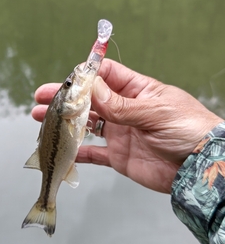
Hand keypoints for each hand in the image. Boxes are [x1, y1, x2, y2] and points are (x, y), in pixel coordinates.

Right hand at [32, 59, 222, 192]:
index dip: (85, 74)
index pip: (106, 75)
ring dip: (65, 122)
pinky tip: (62, 149)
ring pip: (86, 124)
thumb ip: (121, 105)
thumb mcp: (155, 112)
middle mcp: (125, 110)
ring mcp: (121, 133)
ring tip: (43, 121)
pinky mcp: (119, 157)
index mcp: (137, 91)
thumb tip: (92, 88)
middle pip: (89, 99)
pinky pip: (93, 153)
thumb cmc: (189, 130)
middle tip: (42, 99)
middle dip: (65, 98)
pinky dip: (77, 152)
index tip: (65, 79)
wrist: (201, 168)